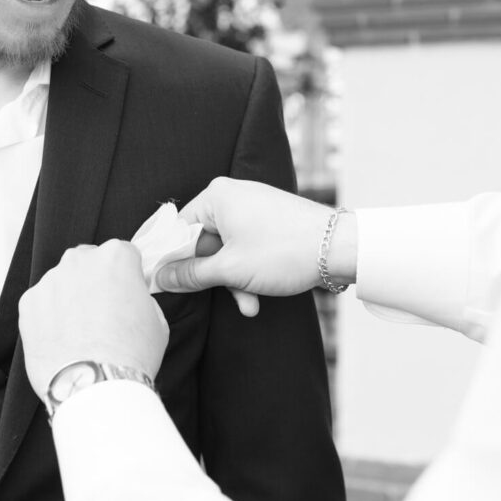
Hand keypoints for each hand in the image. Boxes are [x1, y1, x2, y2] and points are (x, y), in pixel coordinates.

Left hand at [19, 240, 168, 399]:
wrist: (95, 386)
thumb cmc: (129, 355)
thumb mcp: (157, 320)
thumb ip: (140, 297)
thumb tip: (131, 298)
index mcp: (116, 257)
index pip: (123, 254)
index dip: (126, 277)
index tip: (125, 294)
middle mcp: (80, 260)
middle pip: (88, 263)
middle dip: (95, 283)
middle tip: (103, 315)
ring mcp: (51, 280)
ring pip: (62, 283)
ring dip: (70, 299)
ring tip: (81, 333)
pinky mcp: (29, 302)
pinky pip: (42, 304)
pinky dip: (49, 317)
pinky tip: (63, 340)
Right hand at [156, 178, 357, 314]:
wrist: (341, 248)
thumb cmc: (283, 252)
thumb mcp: (230, 270)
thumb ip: (190, 275)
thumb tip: (160, 278)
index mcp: (216, 196)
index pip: (178, 229)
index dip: (172, 259)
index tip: (167, 284)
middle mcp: (232, 196)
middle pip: (203, 242)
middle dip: (214, 277)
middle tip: (220, 298)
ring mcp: (253, 208)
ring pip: (227, 250)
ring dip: (234, 281)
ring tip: (249, 304)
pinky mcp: (270, 221)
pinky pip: (246, 247)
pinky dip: (248, 272)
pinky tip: (257, 298)